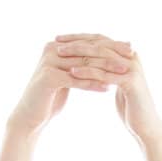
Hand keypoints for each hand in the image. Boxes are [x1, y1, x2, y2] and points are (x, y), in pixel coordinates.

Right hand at [8, 37, 134, 135]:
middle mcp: (52, 49)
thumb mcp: (67, 77)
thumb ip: (79, 64)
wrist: (30, 118)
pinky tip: (107, 89)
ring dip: (106, 68)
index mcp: (57, 45)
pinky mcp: (49, 78)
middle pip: (88, 50)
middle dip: (111, 53)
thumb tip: (99, 56)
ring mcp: (49, 62)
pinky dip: (92, 84)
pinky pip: (76, 80)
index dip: (110, 44)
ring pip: (84, 64)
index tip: (129, 48)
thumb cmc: (50, 99)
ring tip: (124, 72)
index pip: (88, 42)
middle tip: (131, 56)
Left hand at [52, 32, 161, 146]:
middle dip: (77, 42)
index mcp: (127, 54)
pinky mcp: (131, 81)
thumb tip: (96, 64)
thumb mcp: (118, 84)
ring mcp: (132, 67)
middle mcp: (131, 56)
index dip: (80, 37)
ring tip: (60, 54)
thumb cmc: (130, 109)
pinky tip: (72, 72)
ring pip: (101, 56)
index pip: (100, 40)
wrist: (146, 127)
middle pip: (99, 44)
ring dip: (78, 54)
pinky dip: (87, 72)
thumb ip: (109, 71)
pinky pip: (104, 74)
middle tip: (57, 42)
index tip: (61, 39)